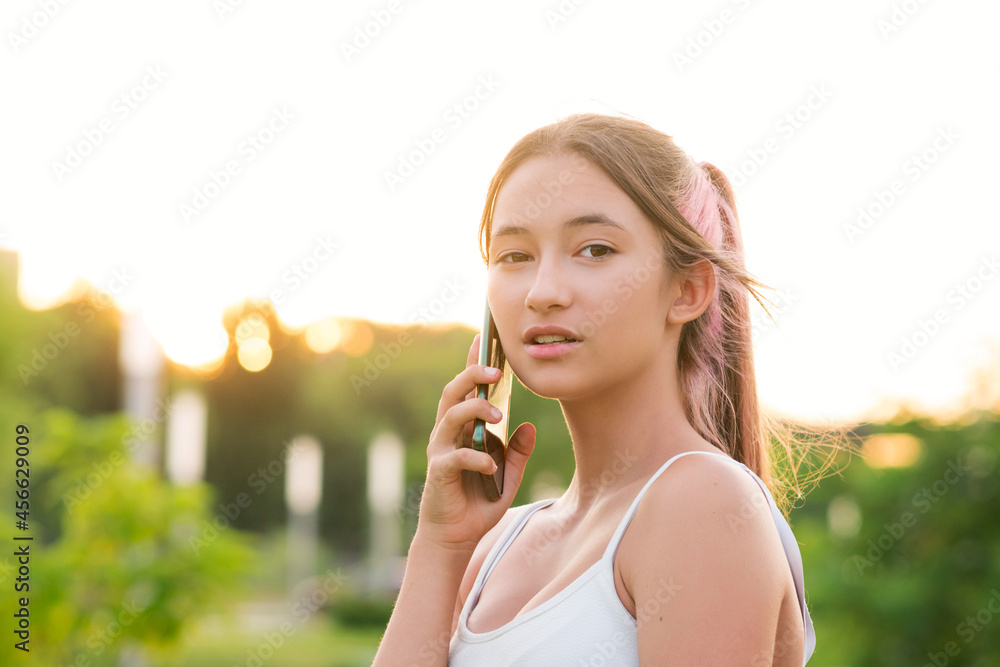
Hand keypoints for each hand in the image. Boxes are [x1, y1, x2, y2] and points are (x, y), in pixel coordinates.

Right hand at [416, 333, 535, 551]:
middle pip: (452, 392)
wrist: (455, 537)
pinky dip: (476, 457)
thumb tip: (530, 427)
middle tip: (496, 371)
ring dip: (475, 410)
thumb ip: (517, 452)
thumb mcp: (507, 476)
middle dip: (472, 376)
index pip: (465, 389)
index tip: (483, 337)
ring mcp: (440, 451)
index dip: (472, 362)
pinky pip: (456, 456)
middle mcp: (447, 434)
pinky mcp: (439, 472)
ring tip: (499, 415)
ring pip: (450, 416)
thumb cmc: (478, 503)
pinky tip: (491, 465)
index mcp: (462, 429)